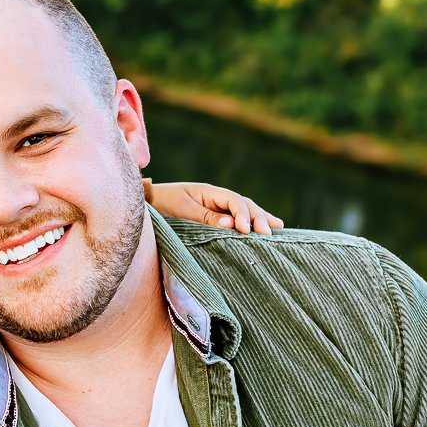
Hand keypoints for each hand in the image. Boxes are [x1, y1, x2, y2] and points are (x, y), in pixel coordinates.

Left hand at [146, 181, 283, 233]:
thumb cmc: (163, 204)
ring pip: (245, 210)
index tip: (245, 230)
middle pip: (244, 204)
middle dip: (257, 218)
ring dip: (261, 219)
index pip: (233, 201)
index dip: (242, 214)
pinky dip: (253, 223)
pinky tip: (269, 228)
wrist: (149, 203)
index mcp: (209, 192)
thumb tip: (231, 224)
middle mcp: (217, 198)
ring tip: (278, 228)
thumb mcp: (182, 210)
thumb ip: (205, 217)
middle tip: (267, 234)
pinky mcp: (217, 217)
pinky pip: (239, 219)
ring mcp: (219, 207)